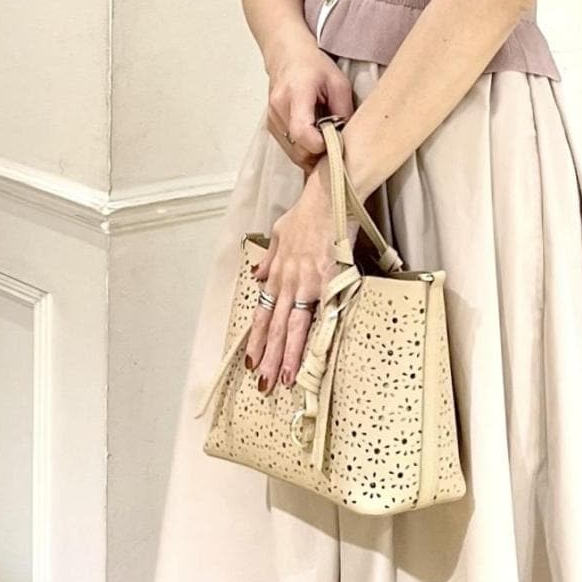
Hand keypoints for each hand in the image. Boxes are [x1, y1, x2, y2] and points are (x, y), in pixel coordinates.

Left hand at [245, 151, 363, 392]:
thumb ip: (269, 258)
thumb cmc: (308, 213)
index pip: (264, 314)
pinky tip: (315, 354)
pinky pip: (321, 314)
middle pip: (276, 327)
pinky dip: (317, 335)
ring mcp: (308, 283)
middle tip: (263, 384)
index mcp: (277, 273)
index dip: (258, 339)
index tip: (252, 361)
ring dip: (288, 355)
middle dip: (268, 357)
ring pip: (294, 326)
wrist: (329, 197)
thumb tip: (258, 276)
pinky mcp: (329, 280)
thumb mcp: (280, 234)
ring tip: (283, 378)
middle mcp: (289, 282)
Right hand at [265, 44, 355, 174]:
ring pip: (293, 154)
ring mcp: (272, 119)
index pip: (301, 132)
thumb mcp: (338, 83)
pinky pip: (288, 149)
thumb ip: (344, 111)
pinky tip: (314, 138)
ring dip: (311, 154)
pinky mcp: (271, 126)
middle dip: (319, 154)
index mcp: (296, 94)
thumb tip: (347, 138)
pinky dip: (303, 150)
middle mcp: (279, 109)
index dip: (319, 145)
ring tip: (325, 140)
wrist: (287, 56)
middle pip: (298, 149)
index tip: (334, 142)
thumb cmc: (314, 66)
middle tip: (335, 144)